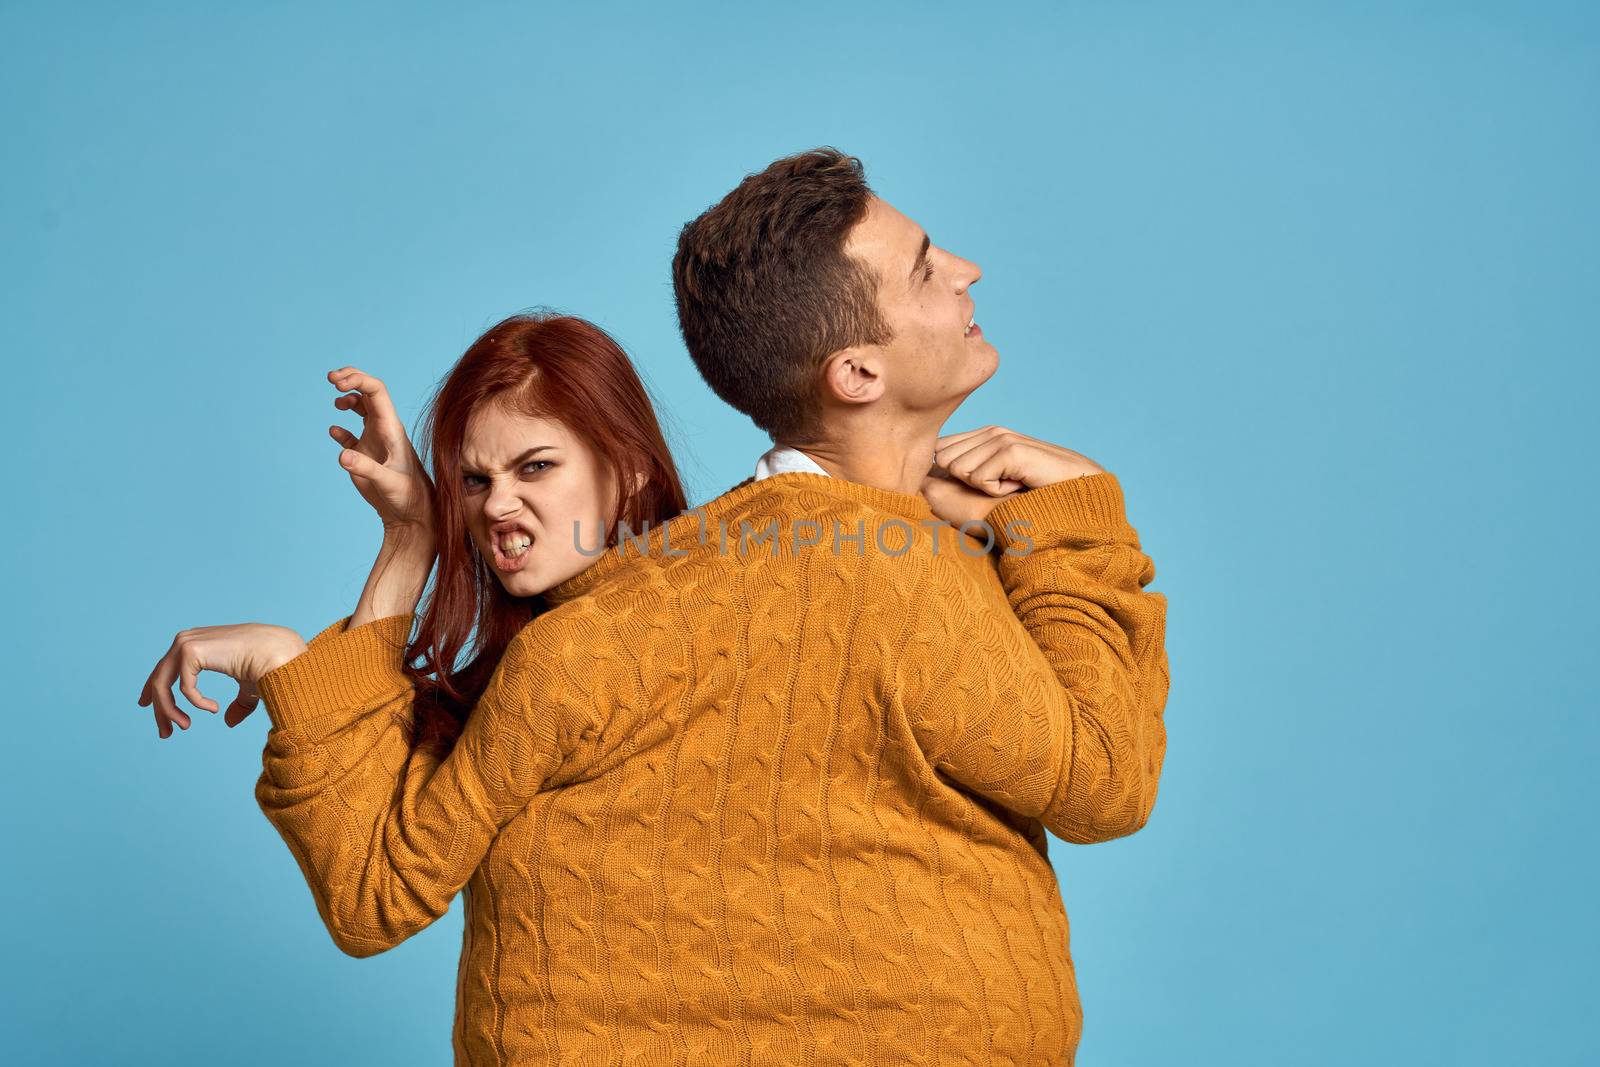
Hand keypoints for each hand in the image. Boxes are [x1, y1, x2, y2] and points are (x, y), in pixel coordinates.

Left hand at [137, 623, 306, 737]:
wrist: (277, 653)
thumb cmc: (268, 665)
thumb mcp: (249, 687)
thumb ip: (238, 703)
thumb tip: (228, 722)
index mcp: (197, 644)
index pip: (165, 667)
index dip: (152, 687)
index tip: (145, 705)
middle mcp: (186, 641)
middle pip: (159, 679)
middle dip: (159, 708)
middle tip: (165, 733)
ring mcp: (185, 644)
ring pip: (162, 685)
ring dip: (170, 711)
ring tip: (184, 727)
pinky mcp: (190, 651)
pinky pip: (184, 688)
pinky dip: (197, 702)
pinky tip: (211, 708)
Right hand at [328, 367, 436, 541]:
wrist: (412, 515)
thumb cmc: (408, 497)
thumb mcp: (388, 482)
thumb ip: (366, 468)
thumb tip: (342, 455)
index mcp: (391, 428)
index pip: (376, 391)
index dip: (357, 380)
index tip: (336, 382)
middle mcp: (384, 429)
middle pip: (369, 392)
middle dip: (351, 379)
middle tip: (330, 377)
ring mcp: (375, 441)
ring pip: (362, 409)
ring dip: (348, 399)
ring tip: (336, 403)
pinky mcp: (366, 456)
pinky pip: (351, 436)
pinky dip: (341, 430)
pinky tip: (335, 431)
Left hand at [922, 426, 1105, 524]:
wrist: (1076, 488)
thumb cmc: (1036, 488)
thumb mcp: (999, 475)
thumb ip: (972, 468)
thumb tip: (931, 476)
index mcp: (985, 434)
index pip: (940, 449)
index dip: (950, 472)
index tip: (982, 483)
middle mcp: (991, 431)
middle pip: (945, 461)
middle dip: (967, 482)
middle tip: (999, 484)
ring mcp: (1001, 438)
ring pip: (960, 470)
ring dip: (984, 487)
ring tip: (1010, 485)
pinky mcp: (1010, 450)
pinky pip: (978, 479)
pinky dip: (996, 491)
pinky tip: (1018, 485)